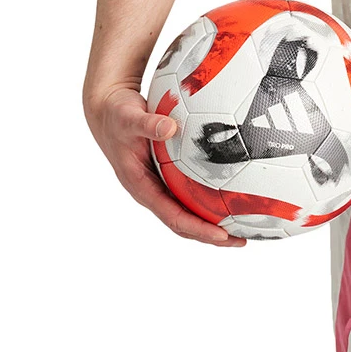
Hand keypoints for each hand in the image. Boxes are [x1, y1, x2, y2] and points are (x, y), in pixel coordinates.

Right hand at [85, 85, 245, 246]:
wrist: (107, 110)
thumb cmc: (117, 115)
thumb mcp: (128, 118)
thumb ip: (148, 124)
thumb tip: (169, 128)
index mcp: (141, 186)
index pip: (172, 217)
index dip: (198, 228)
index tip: (222, 235)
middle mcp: (151, 190)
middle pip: (183, 222)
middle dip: (210, 235)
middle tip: (241, 241)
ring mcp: (158, 184)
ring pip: (187, 210)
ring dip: (212, 220)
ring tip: (243, 226)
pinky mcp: (165, 174)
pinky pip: (189, 190)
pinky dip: (209, 197)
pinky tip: (232, 191)